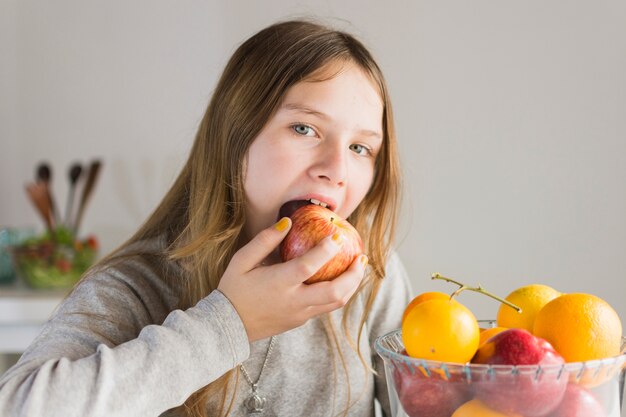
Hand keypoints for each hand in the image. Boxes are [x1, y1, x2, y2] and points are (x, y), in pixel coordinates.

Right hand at [217, 217, 367, 341]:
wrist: (228, 326)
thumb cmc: (234, 289)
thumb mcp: (242, 260)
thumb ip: (265, 240)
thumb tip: (287, 222)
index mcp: (279, 283)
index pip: (309, 266)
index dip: (326, 251)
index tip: (337, 236)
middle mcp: (294, 301)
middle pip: (334, 292)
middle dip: (353, 274)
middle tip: (361, 257)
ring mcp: (300, 313)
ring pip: (336, 302)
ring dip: (351, 285)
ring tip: (357, 268)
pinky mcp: (301, 320)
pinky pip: (326, 307)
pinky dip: (339, 293)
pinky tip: (341, 280)